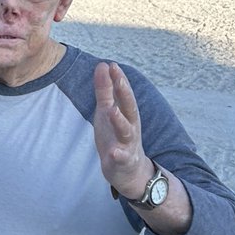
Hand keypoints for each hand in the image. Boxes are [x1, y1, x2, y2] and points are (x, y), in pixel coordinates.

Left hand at [92, 62, 153, 198]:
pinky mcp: (122, 161)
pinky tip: (114, 152)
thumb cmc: (115, 135)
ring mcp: (127, 144)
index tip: (112, 65)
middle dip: (124, 93)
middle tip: (118, 78)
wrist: (127, 170)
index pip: (123, 94)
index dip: (119, 80)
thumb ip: (105, 90)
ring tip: (112, 111)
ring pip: (126, 131)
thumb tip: (103, 65)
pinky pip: (121, 157)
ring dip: (119, 120)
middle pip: (129, 107)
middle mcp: (130, 126)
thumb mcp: (108, 111)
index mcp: (126, 113)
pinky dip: (118, 154)